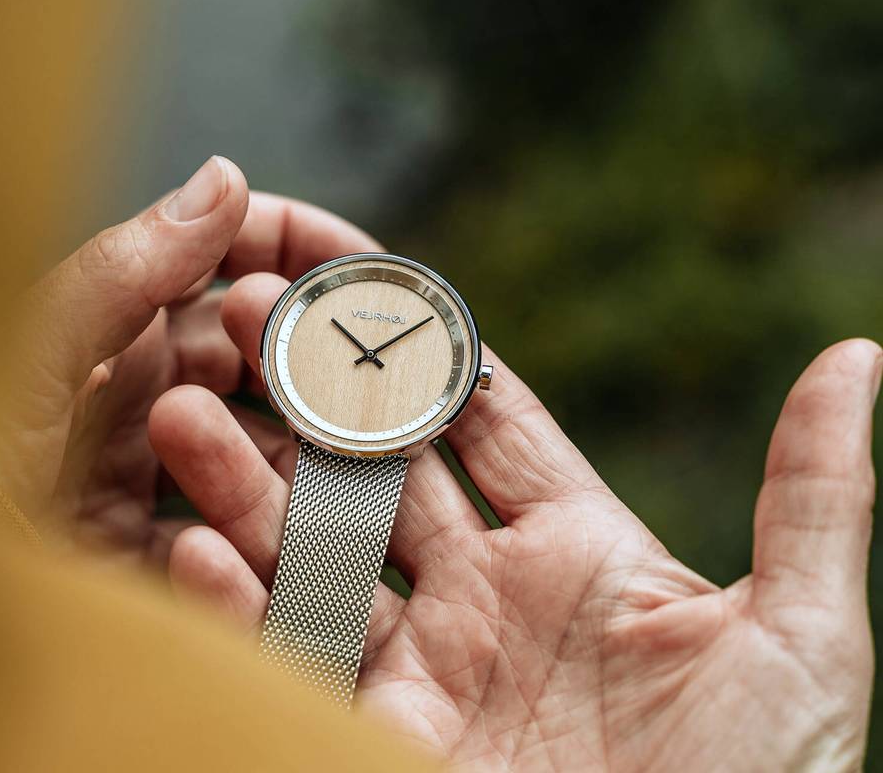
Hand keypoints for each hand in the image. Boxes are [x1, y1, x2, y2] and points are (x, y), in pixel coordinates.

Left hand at [0, 156, 381, 565]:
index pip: (225, 257)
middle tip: (376, 366)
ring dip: (309, 442)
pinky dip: (272, 528)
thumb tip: (226, 177)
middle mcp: (134, 389)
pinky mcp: (144, 551)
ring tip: (361, 447)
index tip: (364, 263)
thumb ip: (121, 270)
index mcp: (108, 321)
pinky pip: (229, 533)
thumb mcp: (23, 355)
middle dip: (318, 346)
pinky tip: (302, 529)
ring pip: (258, 438)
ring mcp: (144, 473)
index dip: (296, 246)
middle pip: (255, 347)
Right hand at [150, 271, 879, 771]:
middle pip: (374, 459)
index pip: (478, 408)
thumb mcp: (799, 638)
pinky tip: (191, 557)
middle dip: (303, 384)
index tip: (351, 267)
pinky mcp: (365, 738)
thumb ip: (811, 494)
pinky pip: (288, 656)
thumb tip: (856, 356)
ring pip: (311, 545)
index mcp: (573, 545)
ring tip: (178, 408)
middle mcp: (482, 593)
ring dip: (241, 480)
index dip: (419, 337)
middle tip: (235, 307)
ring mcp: (418, 665)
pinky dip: (234, 608)